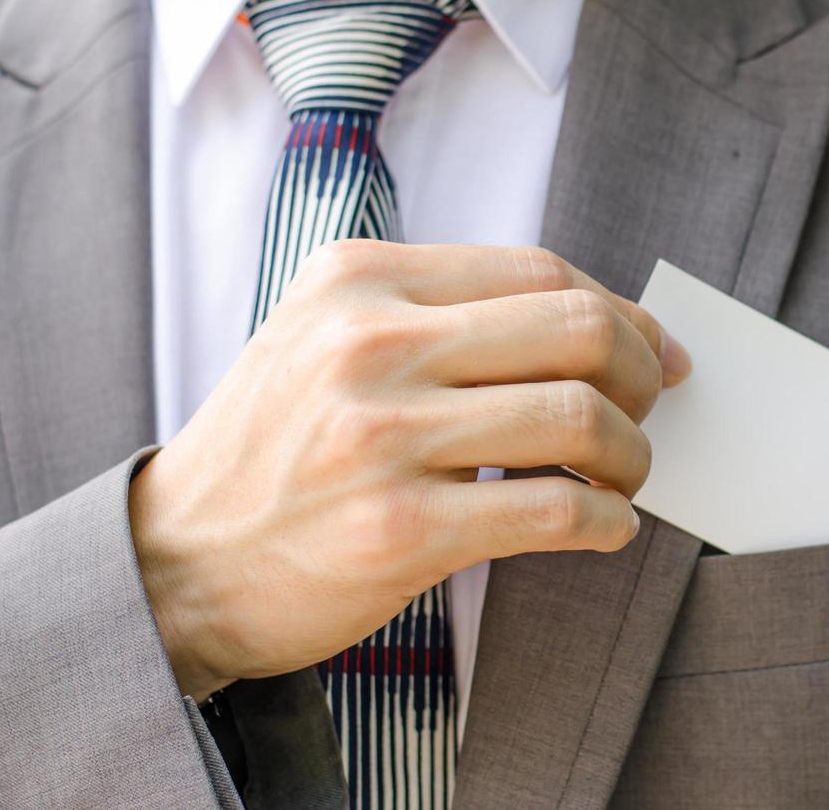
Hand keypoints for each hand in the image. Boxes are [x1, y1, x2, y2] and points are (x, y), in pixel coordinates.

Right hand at [128, 242, 689, 700]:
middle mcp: (369, 344)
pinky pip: (556, 511)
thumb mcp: (330, 338)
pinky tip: (605, 526)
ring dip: (633, 455)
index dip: (621, 311)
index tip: (652, 351)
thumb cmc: (277, 448)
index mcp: (357, 280)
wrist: (176, 561)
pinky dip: (608, 520)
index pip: (540, 268)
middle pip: (578, 328)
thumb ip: (450, 315)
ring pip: (581, 417)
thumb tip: (618, 325)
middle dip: (641, 373)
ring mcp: (381, 436)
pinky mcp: (399, 530)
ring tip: (624, 478)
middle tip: (645, 413)